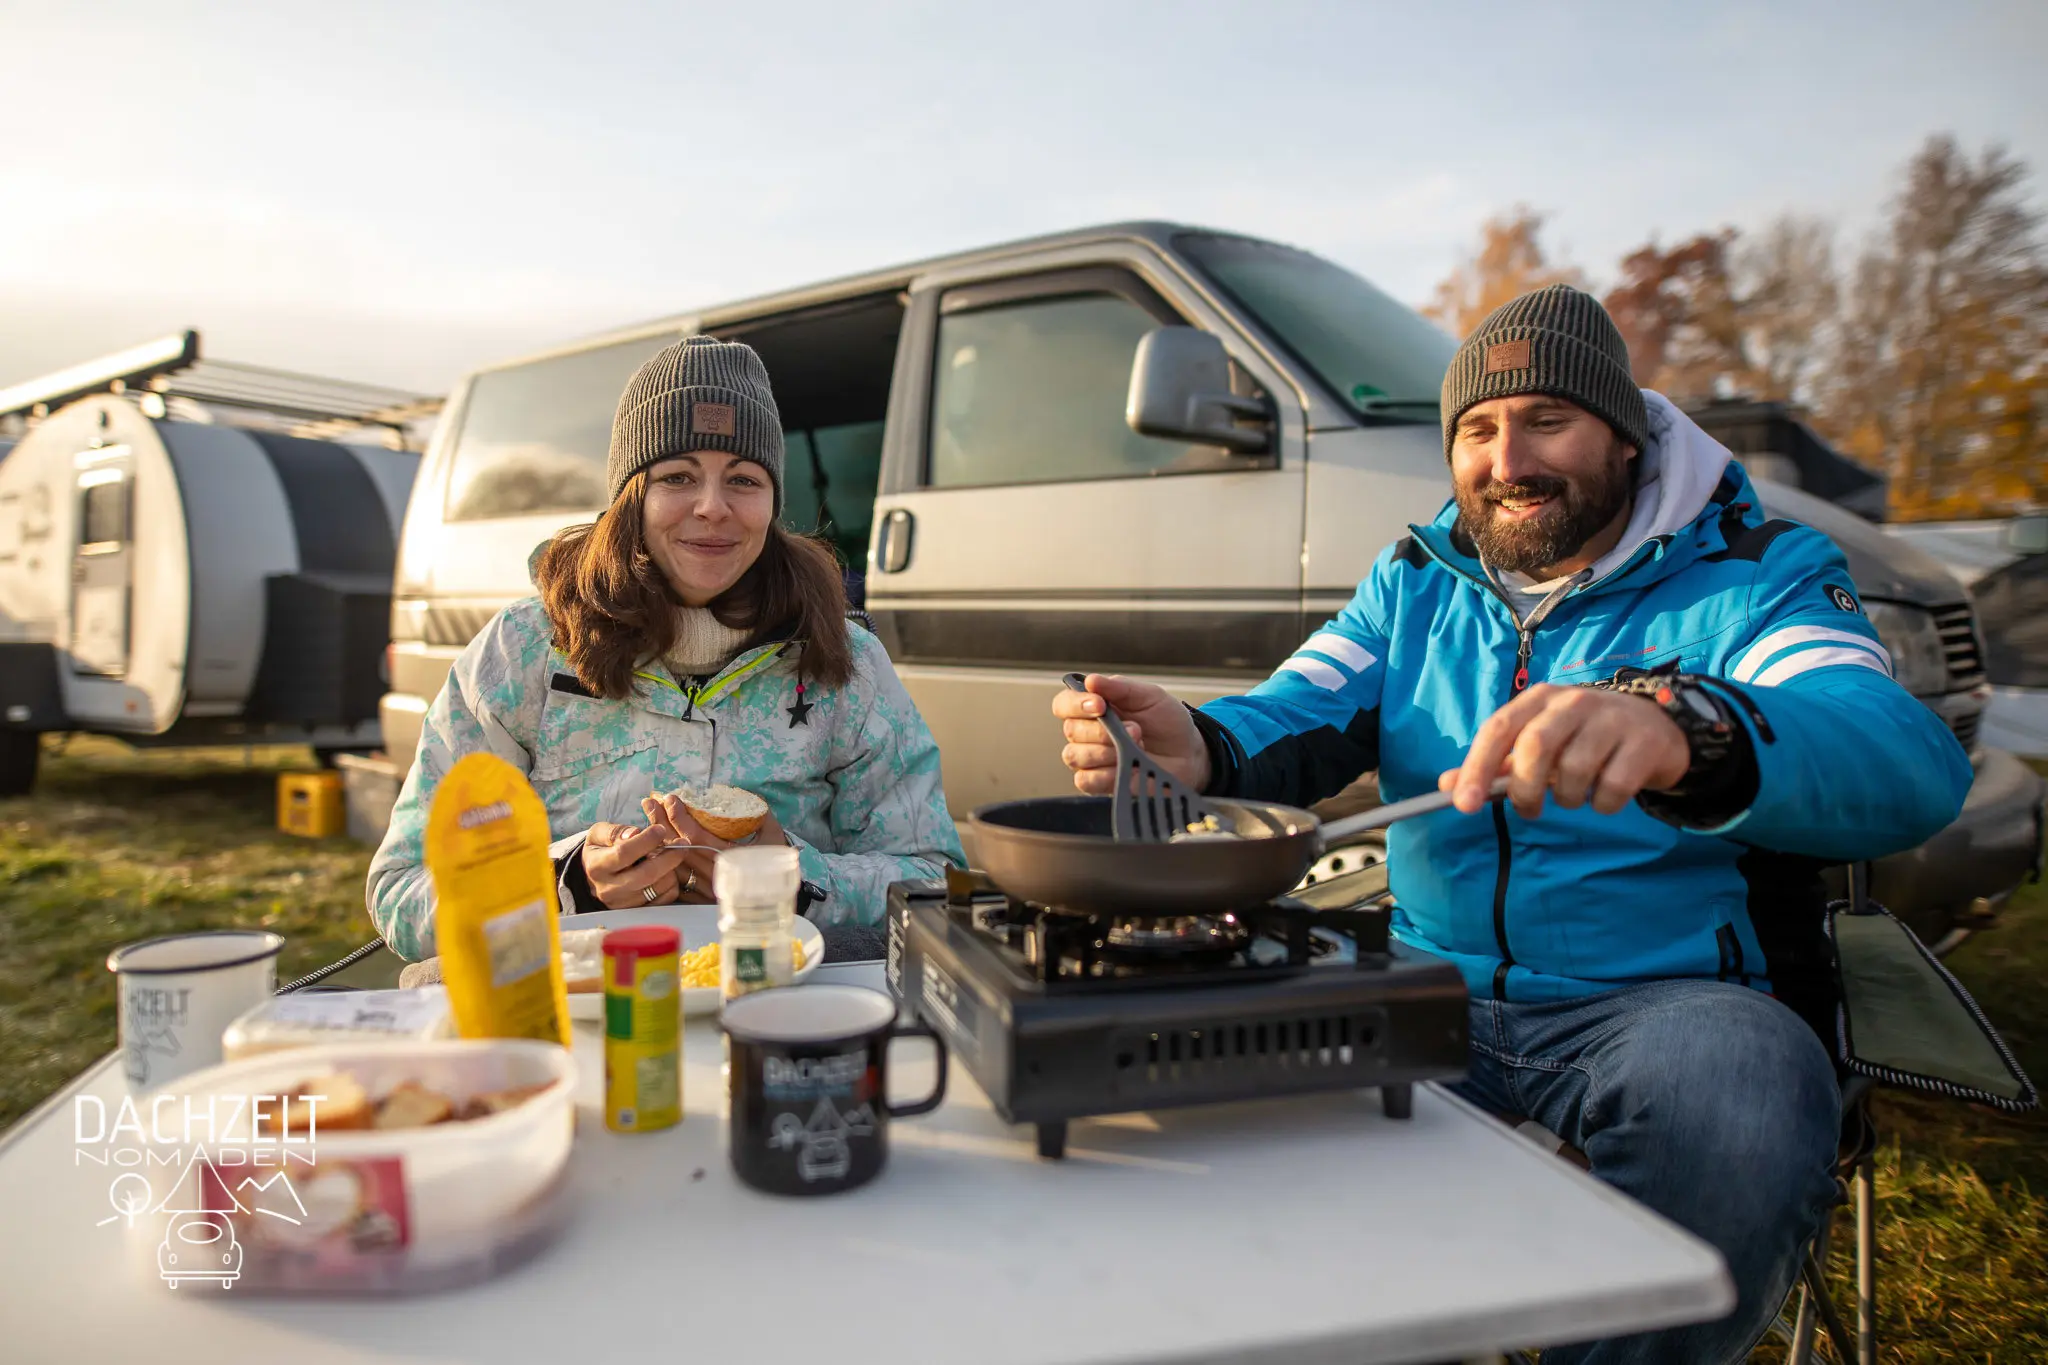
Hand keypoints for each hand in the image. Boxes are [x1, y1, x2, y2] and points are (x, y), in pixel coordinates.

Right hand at [581, 822, 687, 908]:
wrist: (593, 878)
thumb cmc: (601, 851)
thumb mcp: (599, 835)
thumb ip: (616, 831)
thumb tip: (635, 833)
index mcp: (597, 866)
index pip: (624, 853)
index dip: (646, 840)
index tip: (661, 829)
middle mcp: (608, 889)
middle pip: (646, 874)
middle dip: (669, 856)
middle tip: (682, 843)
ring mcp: (623, 903)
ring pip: (659, 887)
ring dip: (671, 869)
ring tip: (669, 857)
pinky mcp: (638, 911)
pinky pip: (665, 899)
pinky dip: (672, 884)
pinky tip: (666, 872)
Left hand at [640, 793, 790, 903]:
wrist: (775, 899)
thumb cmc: (775, 864)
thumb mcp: (773, 837)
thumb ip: (759, 817)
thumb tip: (745, 799)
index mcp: (729, 858)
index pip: (697, 835)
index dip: (680, 816)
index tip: (671, 798)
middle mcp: (713, 873)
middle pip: (679, 847)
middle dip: (661, 822)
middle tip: (649, 802)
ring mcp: (703, 887)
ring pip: (673, 862)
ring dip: (657, 839)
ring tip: (647, 817)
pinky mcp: (699, 896)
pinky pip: (675, 877)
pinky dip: (662, 860)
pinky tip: (653, 845)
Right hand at [1052, 673, 1209, 795]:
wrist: (1188, 753)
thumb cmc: (1167, 722)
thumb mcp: (1149, 696)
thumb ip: (1120, 687)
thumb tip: (1091, 680)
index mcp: (1094, 706)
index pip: (1065, 704)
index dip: (1076, 704)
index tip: (1099, 705)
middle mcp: (1088, 732)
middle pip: (1071, 730)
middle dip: (1103, 730)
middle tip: (1135, 729)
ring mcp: (1092, 758)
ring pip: (1074, 756)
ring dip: (1106, 751)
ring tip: (1136, 746)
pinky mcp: (1101, 782)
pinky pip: (1085, 780)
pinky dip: (1105, 773)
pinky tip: (1127, 766)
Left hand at [1438, 684, 1688, 818]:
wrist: (1658, 728)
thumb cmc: (1584, 738)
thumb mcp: (1539, 742)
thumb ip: (1496, 764)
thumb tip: (1447, 787)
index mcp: (1539, 699)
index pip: (1498, 729)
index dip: (1477, 767)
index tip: (1464, 805)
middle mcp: (1574, 701)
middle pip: (1535, 747)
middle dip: (1524, 789)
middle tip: (1529, 809)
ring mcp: (1612, 719)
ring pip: (1574, 771)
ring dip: (1567, 799)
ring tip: (1574, 794)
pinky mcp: (1644, 743)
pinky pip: (1612, 788)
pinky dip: (1603, 804)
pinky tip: (1605, 796)